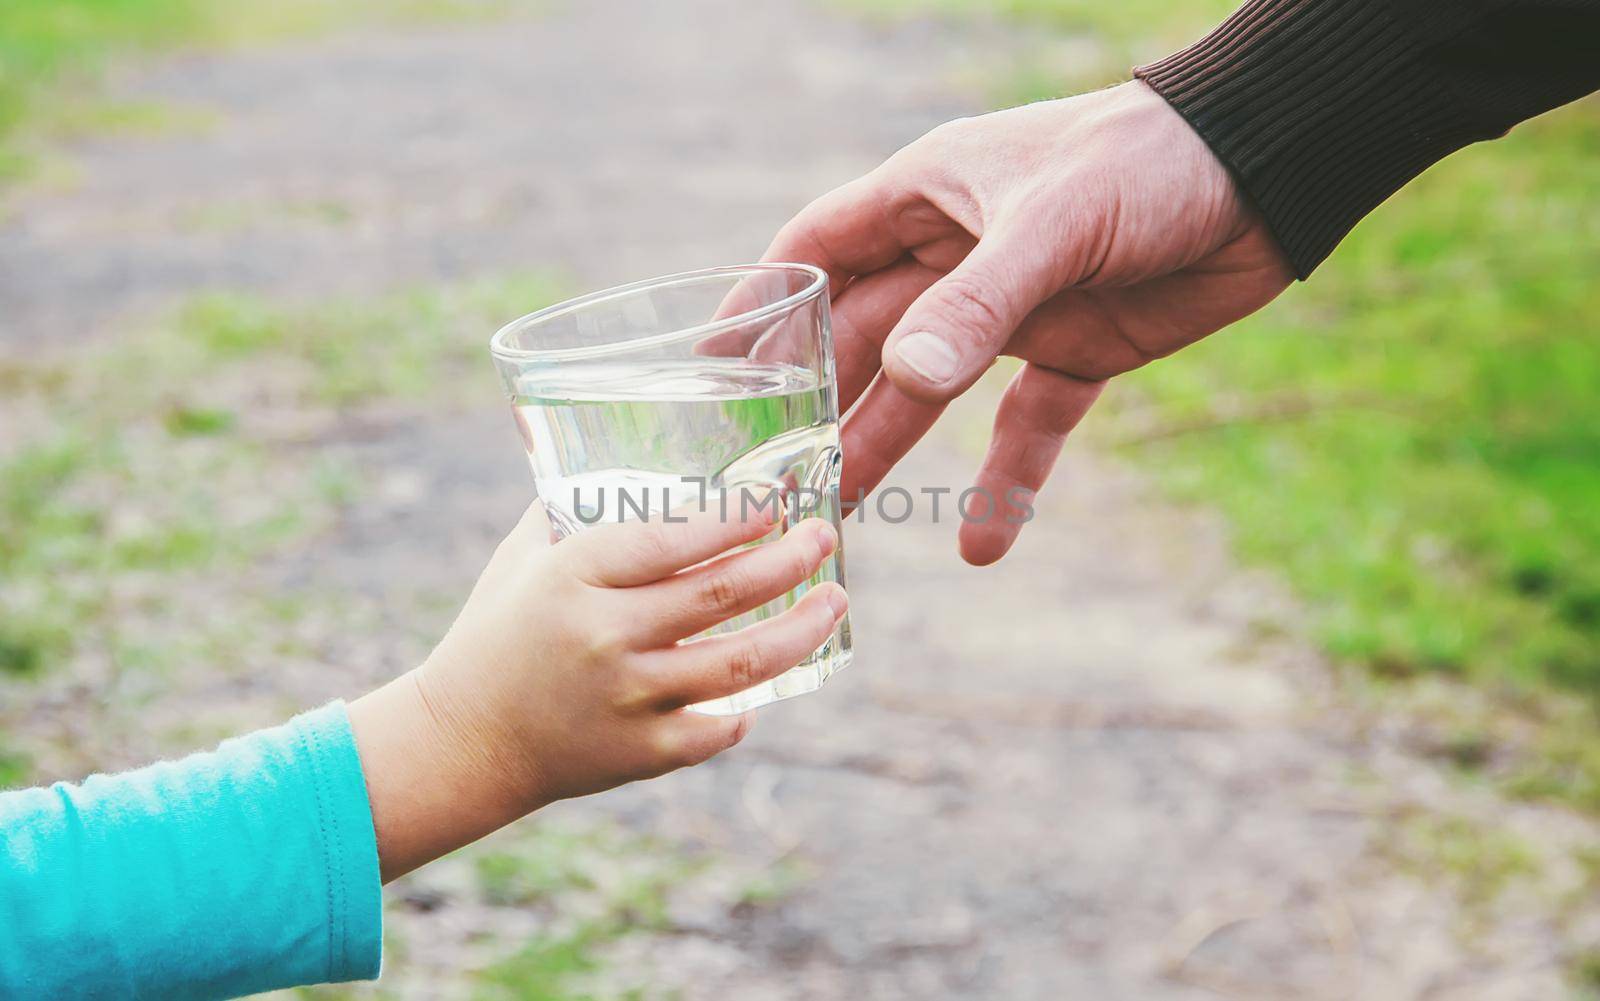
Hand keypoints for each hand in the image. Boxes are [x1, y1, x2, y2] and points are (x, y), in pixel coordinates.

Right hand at [349, 500, 845, 880]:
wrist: (459, 740)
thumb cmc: (496, 633)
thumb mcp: (523, 557)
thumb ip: (576, 510)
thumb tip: (634, 461)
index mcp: (574, 577)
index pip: (675, 536)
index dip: (737, 514)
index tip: (777, 497)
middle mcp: (607, 636)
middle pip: (726, 591)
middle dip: (791, 558)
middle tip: (825, 536)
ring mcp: (628, 699)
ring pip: (742, 663)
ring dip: (800, 629)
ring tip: (833, 602)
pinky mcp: (640, 753)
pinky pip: (718, 728)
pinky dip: (747, 708)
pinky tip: (765, 686)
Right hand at [765, 80, 1293, 563]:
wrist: (1273, 170)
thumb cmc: (1150, 159)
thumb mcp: (1054, 222)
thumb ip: (979, 304)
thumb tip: (904, 380)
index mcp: (929, 198)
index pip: (817, 252)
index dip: (760, 306)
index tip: (706, 367)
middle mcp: (958, 256)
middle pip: (866, 337)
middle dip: (820, 403)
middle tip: (769, 477)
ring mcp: (1017, 308)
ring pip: (933, 391)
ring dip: (891, 450)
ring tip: (839, 519)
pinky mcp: (1080, 349)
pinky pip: (1029, 424)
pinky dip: (1008, 482)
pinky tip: (982, 545)